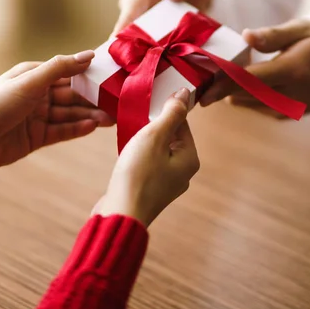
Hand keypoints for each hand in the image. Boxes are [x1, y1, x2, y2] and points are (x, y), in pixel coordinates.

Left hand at [0, 51, 113, 171]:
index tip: (113, 76)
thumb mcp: (30, 81)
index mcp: (35, 75)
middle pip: (73, 95)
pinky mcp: (38, 137)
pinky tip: (93, 126)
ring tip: (111, 117)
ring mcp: (39, 116)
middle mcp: (38, 94)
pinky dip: (78, 129)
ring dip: (90, 115)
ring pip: (71, 114)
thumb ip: (60, 68)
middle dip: (95, 98)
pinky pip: (63, 131)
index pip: (68, 72)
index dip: (90, 75)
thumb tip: (89, 55)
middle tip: (118, 101)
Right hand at [94, 88, 199, 226]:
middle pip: (170, 139)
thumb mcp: (155, 137)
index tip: (147, 105)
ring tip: (129, 138)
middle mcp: (183, 173)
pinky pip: (147, 166)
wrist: (119, 214)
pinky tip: (125, 157)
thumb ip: (171, 114)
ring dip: (143, 143)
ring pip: (157, 152)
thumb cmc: (138, 175)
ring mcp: (166, 185)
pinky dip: (137, 158)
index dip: (165, 112)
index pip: (182, 125)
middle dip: (153, 128)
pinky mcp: (150, 192)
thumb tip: (186, 93)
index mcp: (190, 159)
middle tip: (135, 122)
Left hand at [200, 20, 309, 113]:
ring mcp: (288, 108)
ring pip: (246, 103)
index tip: (201, 80)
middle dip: (218, 88)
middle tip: (196, 80)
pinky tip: (233, 85)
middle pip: (242, 94)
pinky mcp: (286, 115)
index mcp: (292, 69)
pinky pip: (256, 107)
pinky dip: (243, 97)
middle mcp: (289, 94)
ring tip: (209, 81)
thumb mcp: (305, 29)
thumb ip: (274, 35)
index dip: (222, 80)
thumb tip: (246, 36)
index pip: (249, 78)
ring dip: (228, 93)